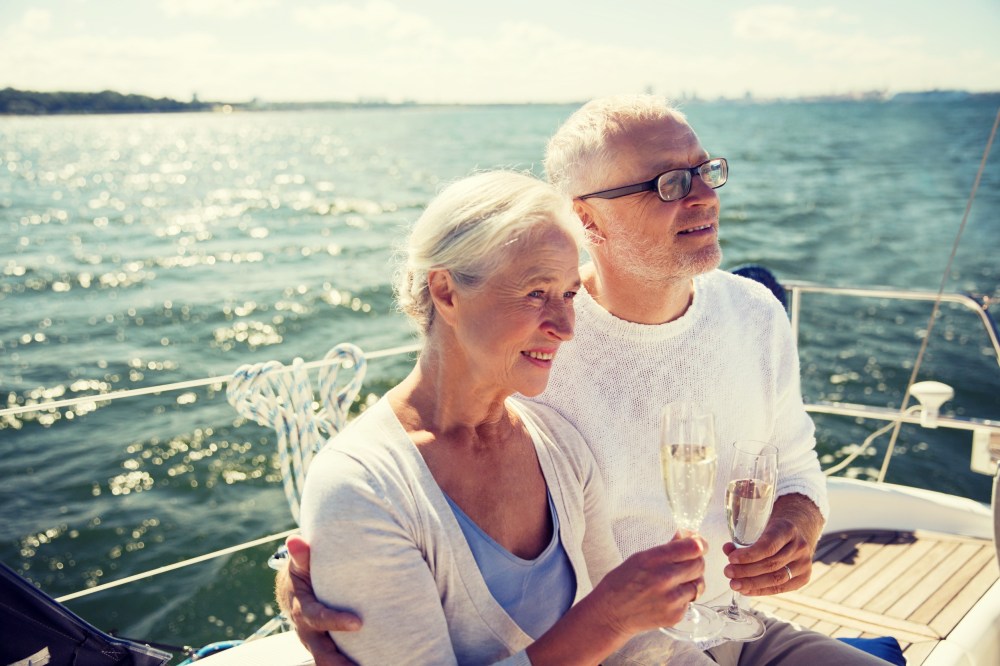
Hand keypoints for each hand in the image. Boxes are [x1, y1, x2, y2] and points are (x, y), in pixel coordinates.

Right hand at [276, 535, 362, 665]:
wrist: (293, 591)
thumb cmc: (302, 572)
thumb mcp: (301, 564)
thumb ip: (302, 555)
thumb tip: (294, 539)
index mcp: (302, 609)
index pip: (317, 618)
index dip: (336, 621)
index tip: (358, 623)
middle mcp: (307, 632)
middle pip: (322, 654)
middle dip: (341, 663)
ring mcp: (316, 644)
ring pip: (329, 663)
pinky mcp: (326, 649)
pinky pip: (337, 662)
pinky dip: (351, 665)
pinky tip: (375, 664)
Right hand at [592, 533, 706, 636]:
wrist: (611, 614)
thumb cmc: (622, 583)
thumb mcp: (639, 557)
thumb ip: (666, 549)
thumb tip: (691, 540)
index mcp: (653, 559)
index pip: (693, 547)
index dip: (700, 544)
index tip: (699, 545)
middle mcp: (664, 578)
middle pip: (699, 564)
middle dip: (695, 561)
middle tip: (686, 563)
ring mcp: (671, 599)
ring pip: (699, 584)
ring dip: (691, 581)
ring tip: (677, 582)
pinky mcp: (675, 615)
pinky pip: (691, 601)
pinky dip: (684, 598)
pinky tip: (669, 597)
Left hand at [722, 493, 822, 595]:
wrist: (798, 528)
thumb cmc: (772, 525)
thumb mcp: (760, 523)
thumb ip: (743, 536)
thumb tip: (727, 549)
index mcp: (788, 529)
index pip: (769, 546)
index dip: (749, 555)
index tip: (731, 558)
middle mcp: (800, 546)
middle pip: (771, 564)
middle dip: (746, 571)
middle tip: (728, 572)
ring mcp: (804, 563)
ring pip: (776, 579)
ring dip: (752, 583)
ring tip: (734, 584)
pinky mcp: (804, 577)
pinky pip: (781, 588)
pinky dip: (761, 591)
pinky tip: (746, 590)